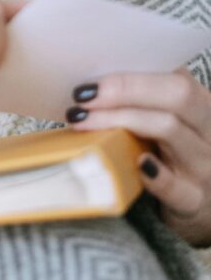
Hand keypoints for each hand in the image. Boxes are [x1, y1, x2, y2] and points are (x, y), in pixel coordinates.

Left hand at [65, 69, 210, 245]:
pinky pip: (174, 185)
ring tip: (83, 122)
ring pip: (169, 129)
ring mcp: (206, 164)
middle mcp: (209, 129)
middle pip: (176, 96)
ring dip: (119, 121)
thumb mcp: (170, 122)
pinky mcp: (196, 199)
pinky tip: (133, 163)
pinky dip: (152, 172)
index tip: (90, 82)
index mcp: (203, 104)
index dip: (131, 78)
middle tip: (81, 99)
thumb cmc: (174, 154)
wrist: (200, 202)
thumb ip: (145, 100)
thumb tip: (92, 83)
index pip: (174, 79)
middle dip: (124, 92)